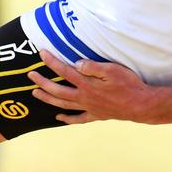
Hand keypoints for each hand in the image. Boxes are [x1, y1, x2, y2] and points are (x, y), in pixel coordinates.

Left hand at [28, 50, 161, 124]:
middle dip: (42, 82)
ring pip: (63, 104)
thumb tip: (77, 63)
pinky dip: (66, 118)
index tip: (42, 53)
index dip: (52, 62)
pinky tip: (58, 117)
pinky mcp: (96, 115)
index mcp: (87, 84)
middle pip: (57, 90)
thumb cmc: (129, 84)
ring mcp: (89, 107)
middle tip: (30, 75)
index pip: (64, 71)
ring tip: (35, 93)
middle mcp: (84, 97)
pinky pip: (77, 119)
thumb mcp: (113, 70)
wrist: (140, 105)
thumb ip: (93, 67)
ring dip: (47, 98)